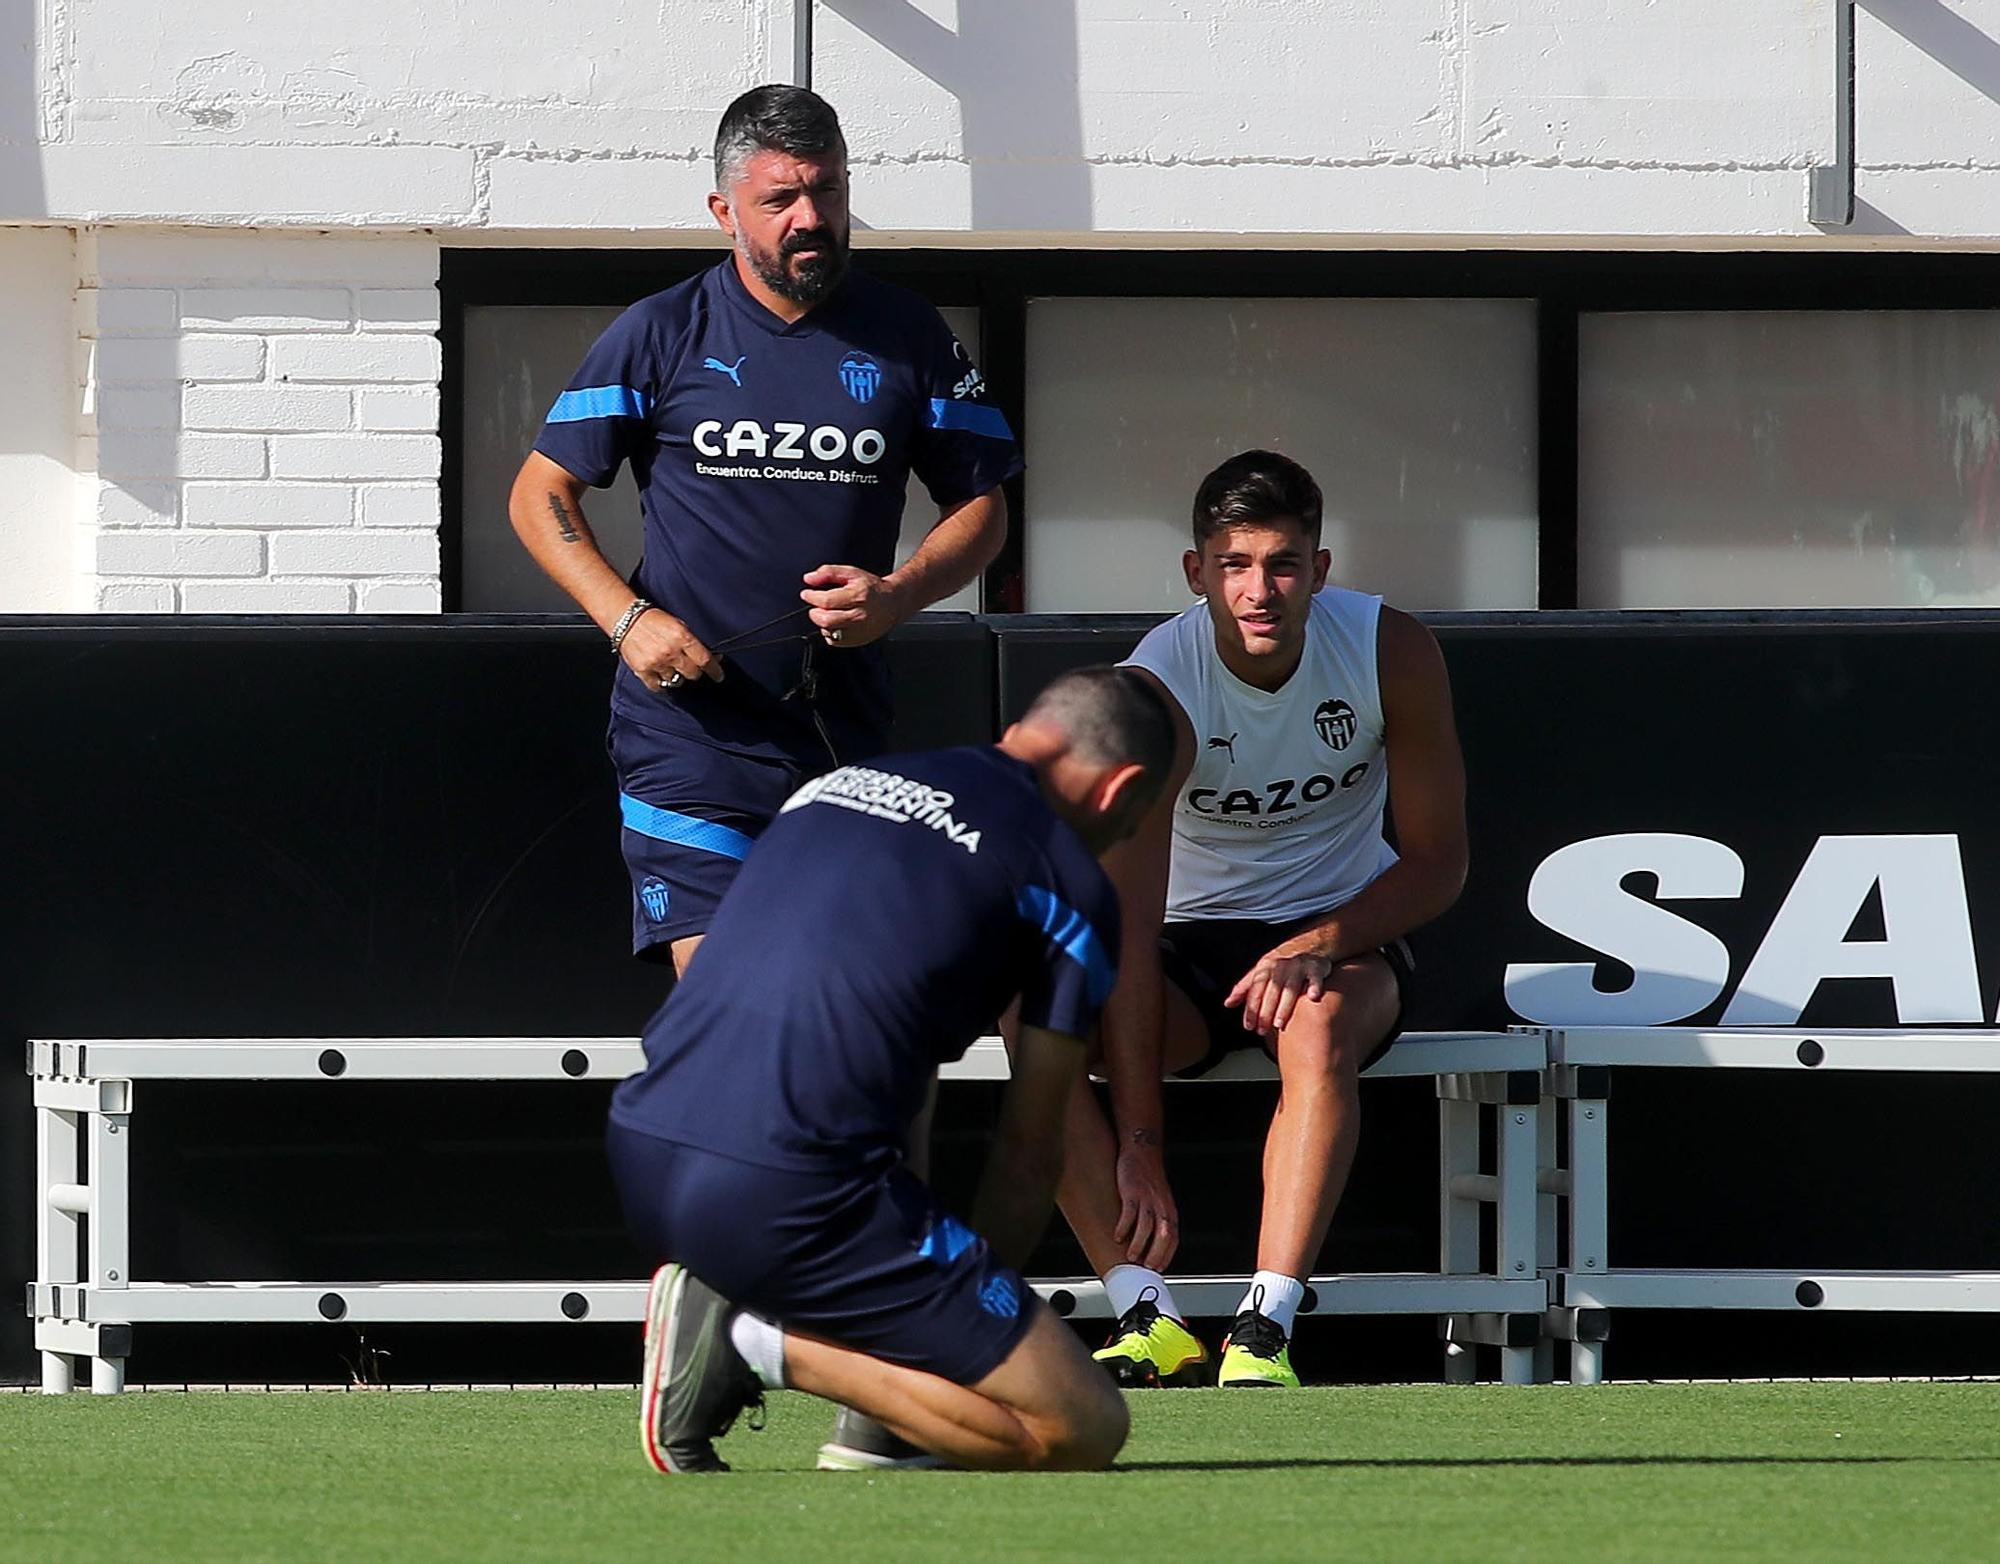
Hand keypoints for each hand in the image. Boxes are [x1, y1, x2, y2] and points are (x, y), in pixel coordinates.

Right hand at [619, 607, 721, 691]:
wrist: (626, 620)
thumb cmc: (654, 620)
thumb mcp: (679, 625)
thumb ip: (693, 642)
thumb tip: (712, 656)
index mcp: (682, 638)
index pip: (704, 660)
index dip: (714, 670)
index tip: (719, 676)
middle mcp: (671, 652)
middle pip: (692, 674)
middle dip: (694, 672)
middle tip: (691, 667)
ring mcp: (656, 662)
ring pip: (676, 680)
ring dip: (676, 675)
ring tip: (671, 666)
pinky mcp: (643, 670)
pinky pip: (658, 686)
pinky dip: (661, 683)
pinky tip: (661, 675)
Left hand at [801, 564, 906, 647]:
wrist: (892, 604)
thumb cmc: (871, 588)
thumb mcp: (851, 573)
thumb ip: (828, 573)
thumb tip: (808, 579)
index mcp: (858, 596)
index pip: (826, 601)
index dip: (811, 597)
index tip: (807, 594)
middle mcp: (859, 616)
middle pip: (825, 620)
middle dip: (815, 612)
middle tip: (816, 606)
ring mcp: (859, 631)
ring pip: (828, 631)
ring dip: (823, 622)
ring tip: (830, 613)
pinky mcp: (857, 641)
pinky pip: (834, 641)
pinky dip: (830, 631)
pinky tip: (837, 622)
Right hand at [1111, 1136, 1178, 1270]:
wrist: (1142, 1152)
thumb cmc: (1149, 1179)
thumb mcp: (1160, 1201)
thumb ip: (1158, 1220)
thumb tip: (1150, 1243)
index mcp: (1169, 1211)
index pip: (1173, 1238)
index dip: (1167, 1255)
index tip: (1159, 1268)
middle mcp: (1161, 1206)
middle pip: (1164, 1235)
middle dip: (1156, 1253)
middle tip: (1146, 1266)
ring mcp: (1148, 1199)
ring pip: (1147, 1226)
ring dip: (1139, 1244)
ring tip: (1131, 1256)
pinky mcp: (1133, 1191)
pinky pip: (1129, 1213)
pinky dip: (1124, 1227)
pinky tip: (1118, 1236)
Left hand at [1225, 948, 1333, 1040]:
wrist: (1309, 945)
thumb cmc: (1280, 965)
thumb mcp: (1261, 972)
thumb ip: (1244, 988)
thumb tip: (1227, 1004)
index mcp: (1265, 968)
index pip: (1255, 990)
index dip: (1251, 1008)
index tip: (1249, 1026)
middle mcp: (1280, 966)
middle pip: (1271, 991)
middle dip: (1265, 1011)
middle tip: (1262, 1030)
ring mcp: (1298, 966)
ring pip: (1290, 988)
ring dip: (1284, 1006)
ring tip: (1278, 1024)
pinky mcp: (1316, 967)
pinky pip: (1315, 978)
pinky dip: (1314, 986)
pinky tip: (1313, 997)